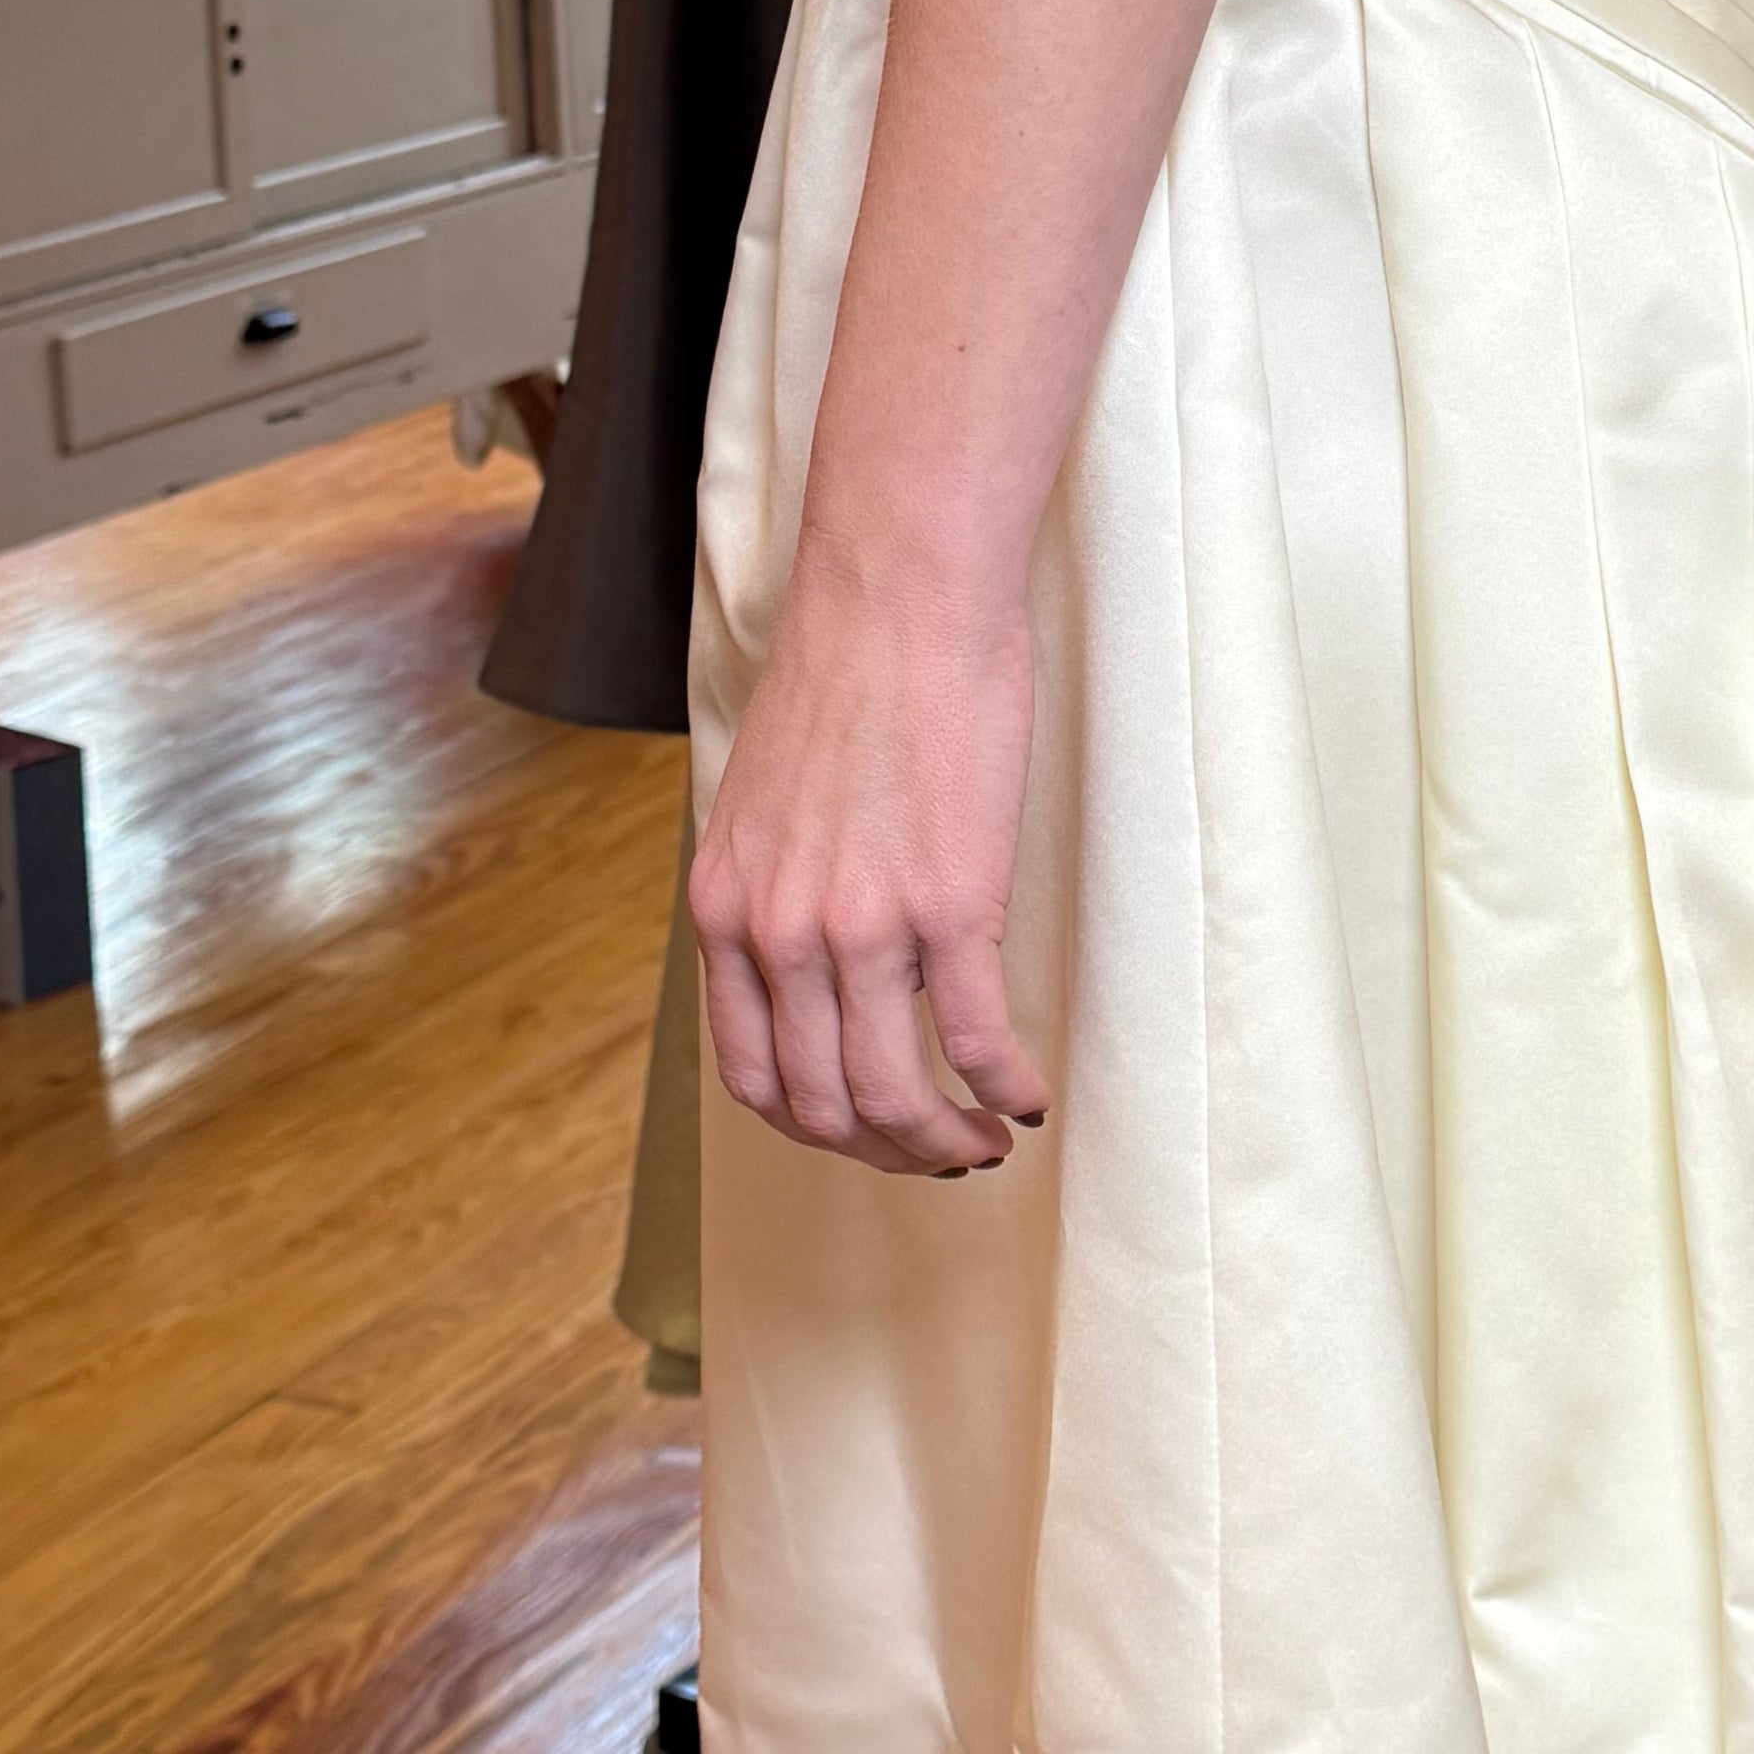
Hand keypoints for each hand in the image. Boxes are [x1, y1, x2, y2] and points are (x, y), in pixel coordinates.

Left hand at [691, 539, 1051, 1178]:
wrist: (897, 601)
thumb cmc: (844, 681)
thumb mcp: (762, 806)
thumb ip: (772, 893)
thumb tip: (815, 968)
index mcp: (725, 911)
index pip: (750, 1076)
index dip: (813, 1129)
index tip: (865, 1132)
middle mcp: (779, 933)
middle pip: (822, 1107)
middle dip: (886, 1152)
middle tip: (939, 1152)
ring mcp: (860, 926)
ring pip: (892, 1095)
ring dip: (946, 1139)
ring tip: (987, 1138)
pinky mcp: (947, 905)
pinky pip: (973, 1039)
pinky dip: (1004, 1085)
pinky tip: (1028, 1093)